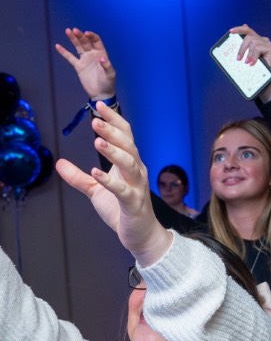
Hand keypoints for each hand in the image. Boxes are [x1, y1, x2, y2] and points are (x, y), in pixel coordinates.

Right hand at [54, 28, 116, 99]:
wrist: (100, 93)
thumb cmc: (108, 83)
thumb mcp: (110, 74)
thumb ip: (107, 65)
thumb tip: (101, 58)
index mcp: (101, 54)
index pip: (96, 41)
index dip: (92, 36)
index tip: (86, 33)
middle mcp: (93, 54)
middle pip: (86, 42)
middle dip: (80, 36)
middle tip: (74, 30)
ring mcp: (85, 59)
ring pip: (78, 47)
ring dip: (73, 39)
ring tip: (68, 31)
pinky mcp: (78, 66)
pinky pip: (70, 57)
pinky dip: (64, 52)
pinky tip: (58, 46)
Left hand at [55, 103, 170, 265]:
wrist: (140, 235)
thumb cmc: (122, 209)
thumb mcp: (96, 190)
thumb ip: (79, 177)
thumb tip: (59, 163)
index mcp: (130, 164)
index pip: (125, 136)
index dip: (114, 120)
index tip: (99, 105)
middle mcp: (137, 171)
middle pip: (128, 145)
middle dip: (112, 131)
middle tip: (95, 121)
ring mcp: (137, 186)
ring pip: (129, 163)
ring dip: (114, 151)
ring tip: (98, 141)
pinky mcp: (133, 203)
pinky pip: (122, 190)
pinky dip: (110, 181)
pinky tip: (96, 173)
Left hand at [230, 25, 270, 101]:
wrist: (264, 79)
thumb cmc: (255, 67)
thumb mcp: (246, 56)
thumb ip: (243, 46)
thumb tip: (237, 35)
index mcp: (257, 39)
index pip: (248, 31)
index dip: (239, 29)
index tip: (230, 31)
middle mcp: (263, 40)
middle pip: (249, 37)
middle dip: (242, 48)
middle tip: (238, 59)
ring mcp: (268, 44)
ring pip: (254, 43)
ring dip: (248, 54)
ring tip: (247, 62)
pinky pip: (259, 48)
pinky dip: (254, 56)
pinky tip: (252, 63)